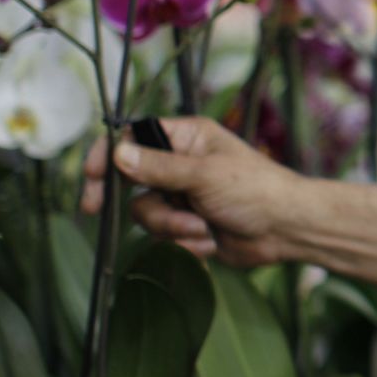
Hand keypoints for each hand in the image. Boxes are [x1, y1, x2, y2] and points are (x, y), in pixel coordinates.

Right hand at [81, 117, 301, 267]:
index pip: (136, 136)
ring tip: (201, 227)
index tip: (90, 174)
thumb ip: (159, 168)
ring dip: (171, 225)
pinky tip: (211, 239)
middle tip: (94, 208)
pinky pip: (163, 234)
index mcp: (189, 138)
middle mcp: (182, 163)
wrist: (286, 230)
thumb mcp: (204, 175)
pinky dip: (184, 241)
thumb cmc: (256, 190)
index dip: (109, 153)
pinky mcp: (188, 223)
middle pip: (130, 176)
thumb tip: (119, 154)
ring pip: (145, 211)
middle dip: (119, 196)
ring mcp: (183, 195)